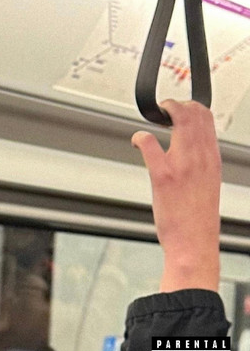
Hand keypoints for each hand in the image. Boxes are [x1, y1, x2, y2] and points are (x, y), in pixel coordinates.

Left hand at [132, 100, 220, 291]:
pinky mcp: (162, 176)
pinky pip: (149, 143)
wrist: (194, 245)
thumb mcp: (209, 183)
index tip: (178, 109)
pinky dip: (140, 137)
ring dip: (163, 112)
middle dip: (176, 104)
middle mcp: (200, 159)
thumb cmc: (198, 218)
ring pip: (178, 121)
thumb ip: (201, 162)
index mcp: (212, 160)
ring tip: (154, 117)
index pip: (207, 119)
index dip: (191, 107)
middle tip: (163, 110)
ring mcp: (182, 165)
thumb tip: (190, 146)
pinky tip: (137, 141)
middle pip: (194, 113)